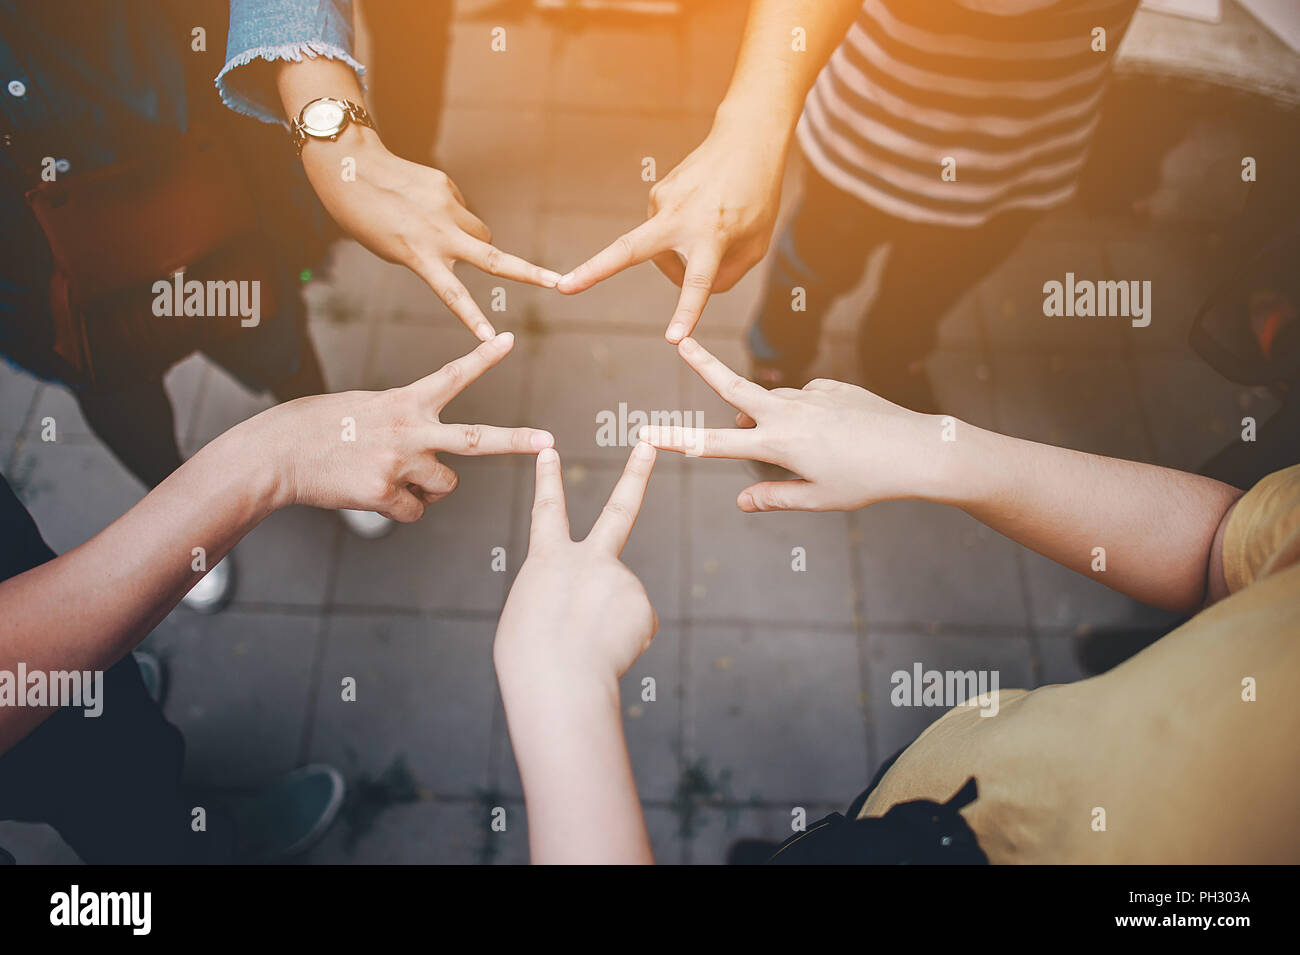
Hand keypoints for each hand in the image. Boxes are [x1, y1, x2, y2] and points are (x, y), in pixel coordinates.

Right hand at [247, 332, 552, 520]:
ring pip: (444, 487)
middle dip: (516, 442)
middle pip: (476, 440)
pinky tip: (371, 493)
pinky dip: (399, 509)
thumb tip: (433, 457)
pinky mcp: (384, 492)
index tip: (508, 339)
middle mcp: (410, 429)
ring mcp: (399, 462)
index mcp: (406, 401)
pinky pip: (413, 512)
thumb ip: (407, 421)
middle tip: (549, 442)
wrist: (280, 452)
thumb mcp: (370, 408)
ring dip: (427, 489)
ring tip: (390, 474)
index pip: (453, 375)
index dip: (483, 357)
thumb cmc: (323, 428)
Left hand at [302, 130, 560, 338]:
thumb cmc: (366, 217)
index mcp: (420, 257)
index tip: (492, 341)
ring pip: (481, 232)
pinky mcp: (447, 187)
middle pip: (495, 259)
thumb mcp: (393, 250)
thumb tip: (469, 241)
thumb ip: (433, 254)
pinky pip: (462, 208)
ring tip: (439, 232)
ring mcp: (447, 207)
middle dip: (531, 273)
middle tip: (560, 282)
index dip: (474, 320)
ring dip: (474, 240)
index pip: (453, 296)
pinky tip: (424, 207)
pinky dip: (452, 215)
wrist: (350, 166)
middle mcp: (439, 234)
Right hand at [494, 442, 658, 691]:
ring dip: (606, 629)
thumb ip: (561, 597)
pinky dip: (622, 645)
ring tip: (587, 648)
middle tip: (649, 443)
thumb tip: (596, 605)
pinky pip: (634, 628)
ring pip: (619, 605)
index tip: (550, 450)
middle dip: (635, 473)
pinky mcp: (643, 606)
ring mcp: (620, 579)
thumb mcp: (528, 617)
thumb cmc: (532, 659)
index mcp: (547, 561)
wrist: (559, 682)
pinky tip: (607, 654)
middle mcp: (588, 560)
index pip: (547, 510)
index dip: (548, 479)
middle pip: (619, 510)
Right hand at [555, 111, 786, 342]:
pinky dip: (679, 239)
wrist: (745, 140)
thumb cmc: (756, 197)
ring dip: (677, 261)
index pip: (698, 281)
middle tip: (563, 287)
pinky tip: (699, 218)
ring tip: (711, 239)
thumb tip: (691, 290)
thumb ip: (727, 276)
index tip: (674, 339)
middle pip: (628, 248)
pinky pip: (663, 234)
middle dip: (594, 269)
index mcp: (713, 234)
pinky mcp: (656, 194)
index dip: (686, 311)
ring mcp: (662, 202)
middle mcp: (681, 217)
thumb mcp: (756, 244)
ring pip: (657, 252)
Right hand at [639, 338, 956, 512]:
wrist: (917, 449)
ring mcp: (811, 395)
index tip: (646, 434)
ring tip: (814, 452)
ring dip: (773, 421)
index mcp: (779, 445)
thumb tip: (742, 502)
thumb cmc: (866, 481)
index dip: (677, 440)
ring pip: (776, 404)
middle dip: (703, 363)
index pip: (714, 444)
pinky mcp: (832, 387)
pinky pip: (808, 402)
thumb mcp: (818, 499)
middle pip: (733, 385)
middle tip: (680, 340)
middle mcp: (789, 412)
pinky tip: (839, 436)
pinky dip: (810, 419)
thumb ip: (775, 498)